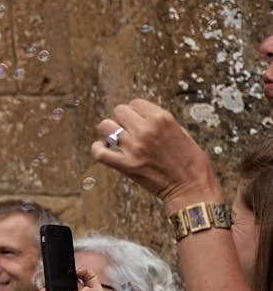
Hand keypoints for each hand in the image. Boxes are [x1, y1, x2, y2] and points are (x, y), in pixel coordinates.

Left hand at [94, 100, 219, 205]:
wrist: (192, 188)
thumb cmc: (191, 162)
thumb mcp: (182, 132)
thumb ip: (161, 122)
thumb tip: (142, 116)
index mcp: (162, 119)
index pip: (135, 103)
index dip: (136, 112)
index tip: (139, 120)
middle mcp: (146, 130)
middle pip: (119, 111)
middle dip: (123, 120)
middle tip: (130, 131)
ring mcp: (134, 147)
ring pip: (106, 127)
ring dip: (110, 132)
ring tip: (118, 140)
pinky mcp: (125, 165)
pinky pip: (99, 151)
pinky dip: (98, 149)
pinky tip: (104, 148)